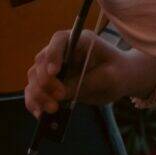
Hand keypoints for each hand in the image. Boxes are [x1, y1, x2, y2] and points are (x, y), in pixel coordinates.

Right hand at [26, 29, 155, 115]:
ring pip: (34, 78)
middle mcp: (62, 51)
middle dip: (46, 81)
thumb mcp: (109, 77)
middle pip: (41, 61)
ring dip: (38, 94)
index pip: (59, 40)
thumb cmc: (118, 72)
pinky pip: (35, 91)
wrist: (120, 80)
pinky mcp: (51, 83)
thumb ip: (86, 83)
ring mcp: (54, 67)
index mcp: (79, 40)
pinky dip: (34, 103)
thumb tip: (60, 94)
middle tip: (60, 97)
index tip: (54, 72)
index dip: (53, 54)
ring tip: (52, 109)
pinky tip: (40, 114)